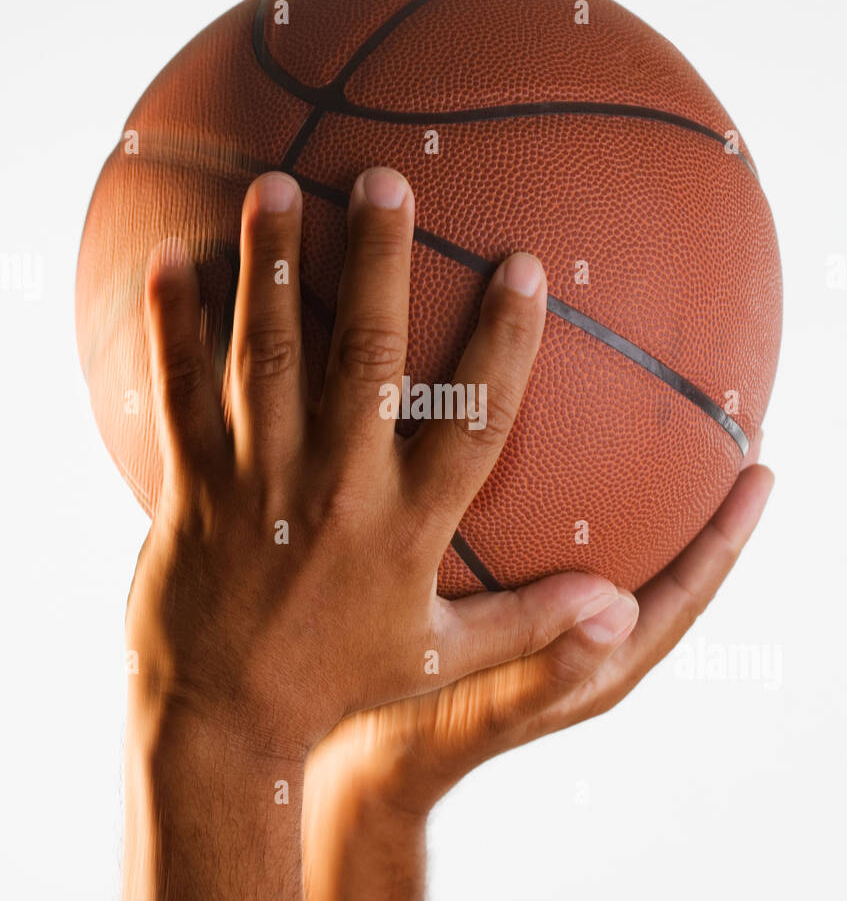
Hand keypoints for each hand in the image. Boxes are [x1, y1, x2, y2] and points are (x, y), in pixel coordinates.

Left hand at [125, 165, 620, 759]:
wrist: (222, 718)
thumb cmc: (338, 682)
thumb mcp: (441, 657)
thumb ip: (531, 622)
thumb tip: (622, 608)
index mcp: (406, 525)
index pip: (470, 420)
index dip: (501, 342)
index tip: (522, 268)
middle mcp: (333, 489)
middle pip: (361, 358)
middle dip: (376, 263)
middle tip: (386, 181)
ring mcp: (257, 480)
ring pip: (266, 357)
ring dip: (272, 268)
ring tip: (278, 187)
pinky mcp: (192, 483)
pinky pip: (178, 392)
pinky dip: (172, 325)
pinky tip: (170, 260)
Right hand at [304, 462, 773, 816]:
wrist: (372, 759)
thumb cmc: (427, 735)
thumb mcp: (489, 701)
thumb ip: (552, 666)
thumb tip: (622, 606)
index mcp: (604, 666)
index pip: (688, 593)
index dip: (728, 534)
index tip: (760, 471)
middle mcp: (594, 643)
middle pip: (673, 568)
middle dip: (706, 507)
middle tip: (730, 436)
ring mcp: (560, 628)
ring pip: (629, 556)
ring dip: (656, 502)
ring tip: (668, 437)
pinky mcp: (522, 613)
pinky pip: (575, 552)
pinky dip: (590, 508)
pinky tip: (563, 462)